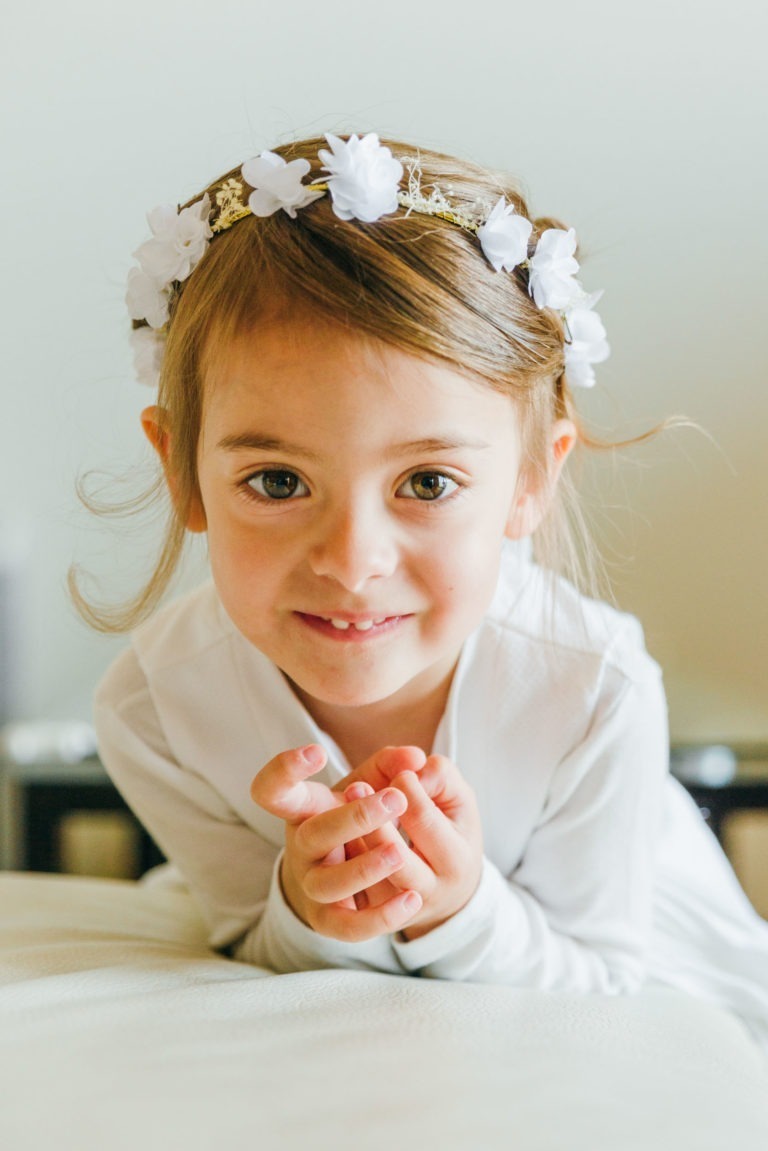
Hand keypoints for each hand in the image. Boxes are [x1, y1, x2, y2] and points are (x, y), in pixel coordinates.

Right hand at [250, 744, 422, 941]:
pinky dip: (379, 917)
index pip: (272, 790)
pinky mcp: (330, 920)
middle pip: (313, 834)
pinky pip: (349, 927)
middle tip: (395, 799)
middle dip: (354, 817)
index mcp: (303, 809)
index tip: (318, 752)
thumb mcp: (370, 786)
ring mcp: (312, 885)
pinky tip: (411, 899)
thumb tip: (416, 758)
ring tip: (399, 852)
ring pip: (327, 884)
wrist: (345, 875)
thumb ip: (391, 766)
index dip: (284, 771)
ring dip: (364, 868)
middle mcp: (301, 847)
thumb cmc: (356, 819)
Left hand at [339, 750, 483, 938]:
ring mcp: (395, 908)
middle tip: (357, 786)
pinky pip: (347, 899)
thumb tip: (414, 765)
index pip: (425, 822)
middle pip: (396, 860)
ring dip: (353, 845)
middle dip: (375, 821)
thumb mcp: (458, 801)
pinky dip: (340, 866)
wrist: (446, 888)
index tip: (399, 773)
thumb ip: (441, 775)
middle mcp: (428, 892)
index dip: (408, 791)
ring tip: (344, 811)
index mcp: (456, 861)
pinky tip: (336, 837)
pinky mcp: (366, 920)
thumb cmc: (449, 832)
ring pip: (367, 884)